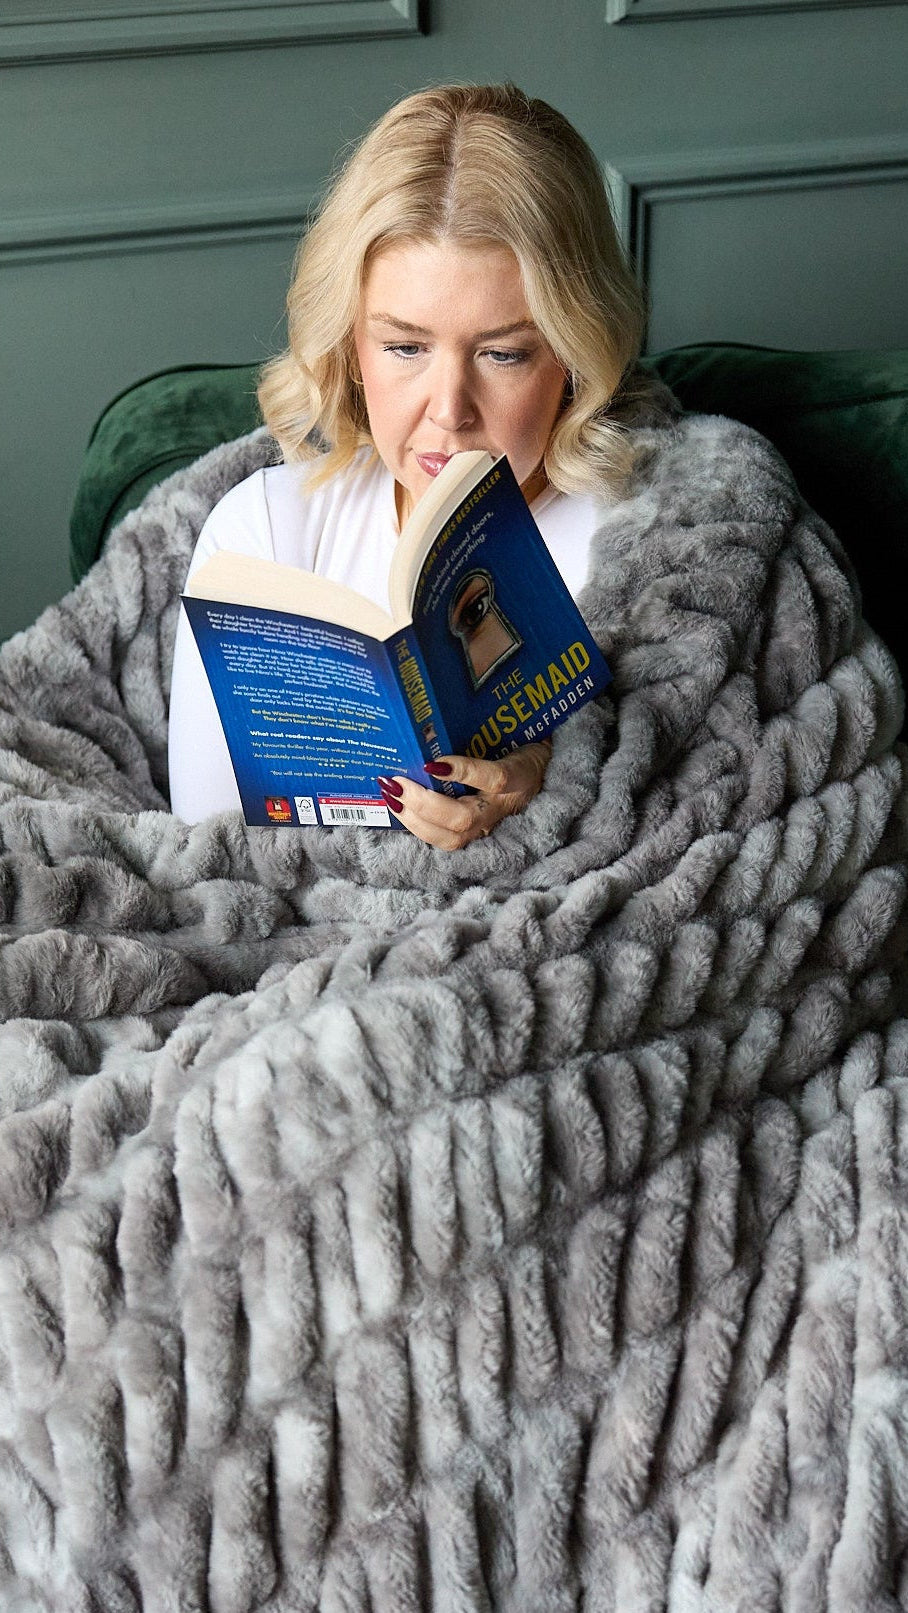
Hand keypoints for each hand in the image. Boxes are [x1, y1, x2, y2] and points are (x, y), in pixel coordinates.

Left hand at [377, 741, 551, 850]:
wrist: (543, 781)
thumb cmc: (521, 754)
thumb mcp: (513, 736)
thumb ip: (483, 730)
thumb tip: (439, 720)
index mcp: (518, 777)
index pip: (494, 778)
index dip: (463, 772)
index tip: (431, 763)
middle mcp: (502, 807)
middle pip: (463, 818)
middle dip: (424, 803)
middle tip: (397, 782)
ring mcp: (488, 826)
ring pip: (450, 838)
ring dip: (414, 819)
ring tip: (391, 796)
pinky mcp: (475, 836)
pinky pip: (443, 839)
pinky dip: (417, 825)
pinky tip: (398, 808)